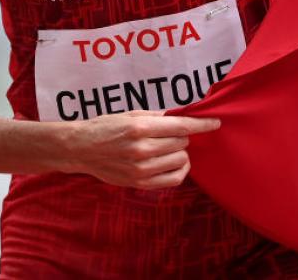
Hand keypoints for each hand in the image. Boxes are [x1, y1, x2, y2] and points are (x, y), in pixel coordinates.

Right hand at [59, 110, 220, 188]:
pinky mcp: (139, 183)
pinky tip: (173, 162)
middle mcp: (141, 149)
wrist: (81, 148)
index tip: (215, 122)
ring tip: (168, 147)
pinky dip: (180, 169)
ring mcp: (140, 169)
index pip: (181, 126)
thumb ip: (158, 116)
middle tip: (169, 133)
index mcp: (140, 128)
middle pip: (182, 142)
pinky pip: (174, 179)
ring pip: (180, 159)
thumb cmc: (107, 127)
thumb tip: (184, 115)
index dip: (202, 124)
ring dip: (180, 151)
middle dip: (181, 136)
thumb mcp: (131, 114)